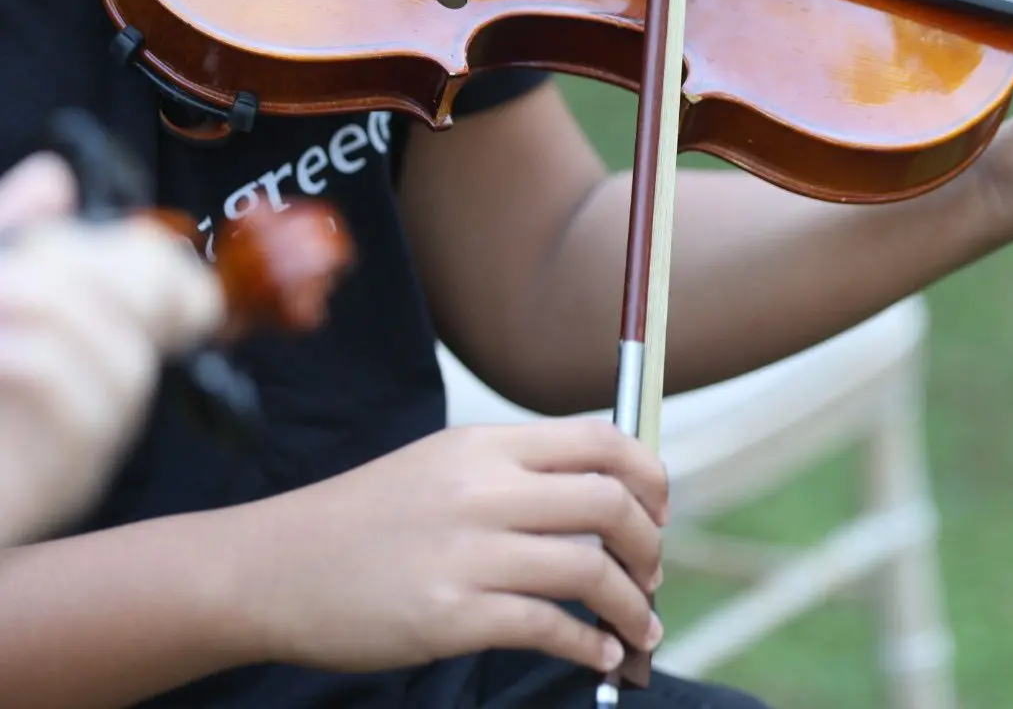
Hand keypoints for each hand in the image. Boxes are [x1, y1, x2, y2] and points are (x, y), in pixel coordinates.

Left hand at [0, 154, 223, 543]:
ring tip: (1, 297)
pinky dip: (33, 357)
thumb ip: (9, 235)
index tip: (123, 242)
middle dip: (97, 268)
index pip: (175, 300)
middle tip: (27, 260)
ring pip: (123, 362)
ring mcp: (85, 450)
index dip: (165, 266)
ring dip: (52, 305)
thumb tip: (53, 175)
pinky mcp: (61, 485)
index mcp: (87, 350)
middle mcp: (102, 400)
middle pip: (155, 322)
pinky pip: (81, 404)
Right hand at [239, 420, 667, 675]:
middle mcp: (482, 489)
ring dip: (633, 606)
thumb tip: (604, 494)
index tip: (659, 510)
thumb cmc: (362, 521)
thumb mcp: (440, 466)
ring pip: (590, 569)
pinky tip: (597, 656)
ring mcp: (466, 553)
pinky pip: (548, 628)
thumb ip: (515, 472)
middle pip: (610, 503)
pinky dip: (588, 645)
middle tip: (653, 575)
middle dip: (651, 545)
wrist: (270, 567)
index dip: (649, 476)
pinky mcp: (449, 616)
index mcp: (485, 445)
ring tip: (640, 628)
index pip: (602, 440)